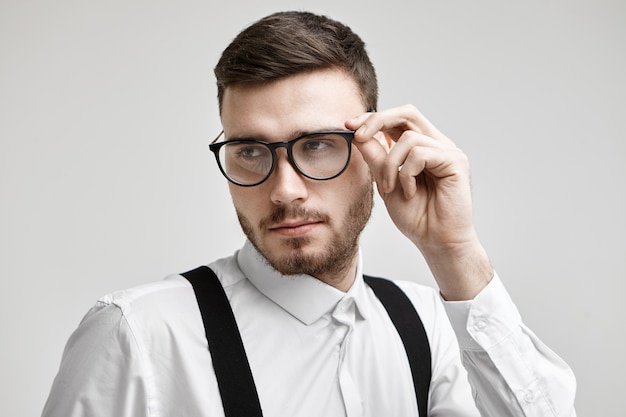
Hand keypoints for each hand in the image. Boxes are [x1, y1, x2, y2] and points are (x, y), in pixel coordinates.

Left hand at [346, 105, 492, 299]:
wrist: (435, 241)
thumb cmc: (416, 216)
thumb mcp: (385, 183)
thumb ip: (376, 158)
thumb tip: (358, 133)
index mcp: (420, 147)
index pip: (397, 120)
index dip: (373, 118)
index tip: (349, 126)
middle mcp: (436, 144)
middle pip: (407, 113)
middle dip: (377, 120)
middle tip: (358, 135)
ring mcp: (447, 151)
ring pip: (408, 138)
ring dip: (390, 164)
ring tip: (389, 188)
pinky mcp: (456, 161)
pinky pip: (420, 154)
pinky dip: (406, 174)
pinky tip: (410, 193)